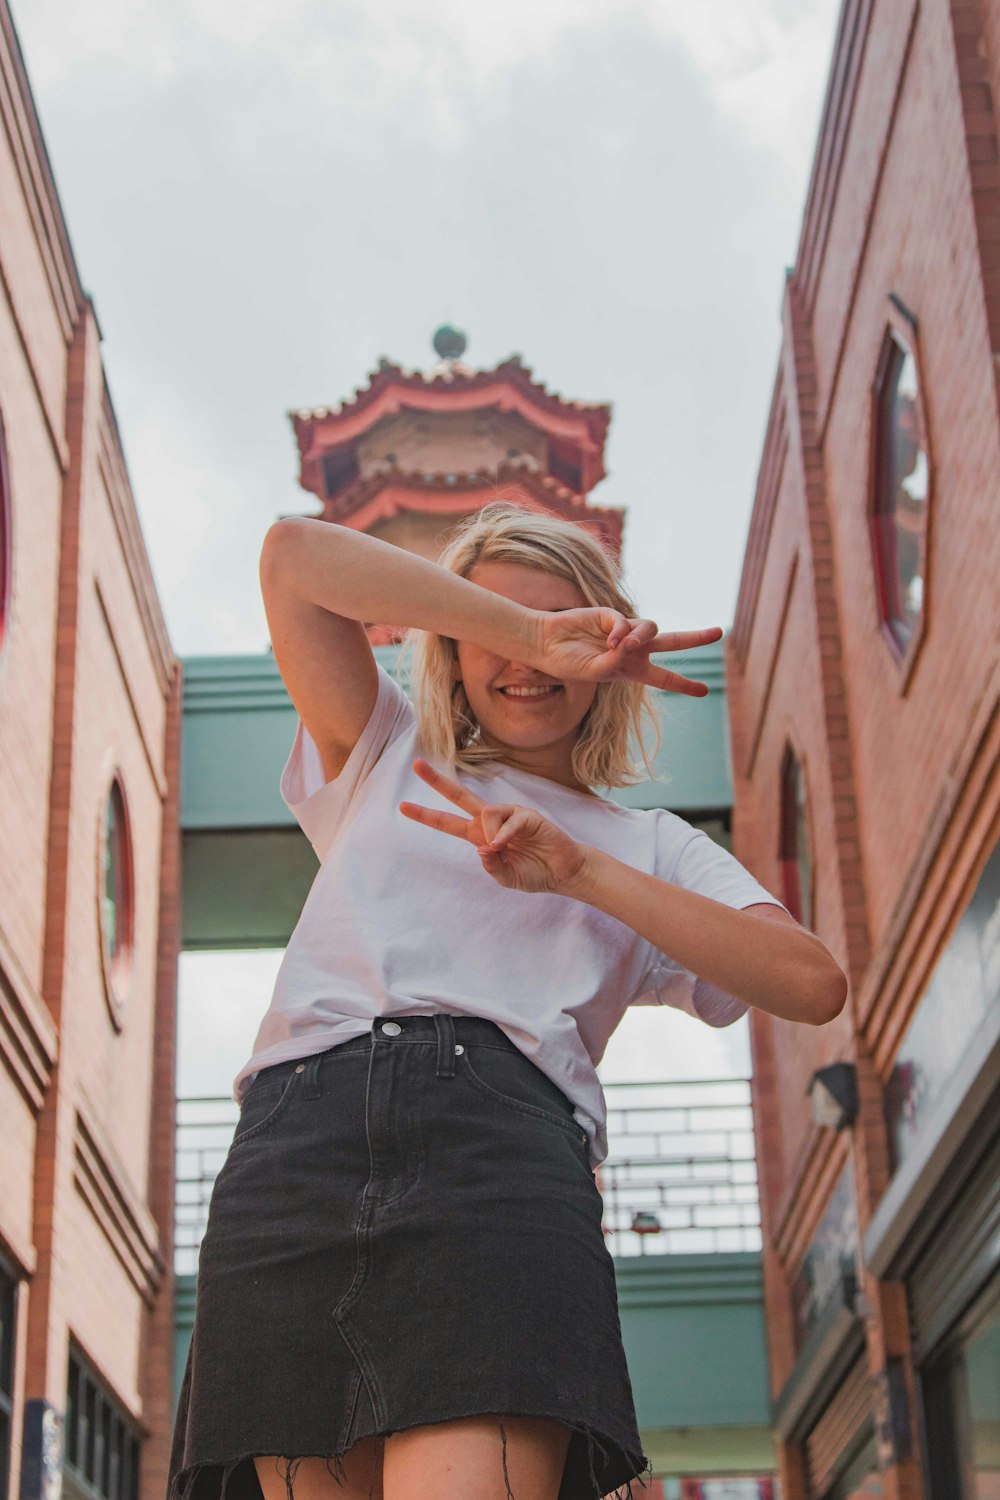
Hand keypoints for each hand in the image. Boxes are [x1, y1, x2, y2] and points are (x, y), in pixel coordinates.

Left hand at [399, 760, 590, 894]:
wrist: (562, 873)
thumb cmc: (534, 873)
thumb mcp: (506, 878)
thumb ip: (491, 867)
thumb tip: (481, 848)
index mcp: (479, 836)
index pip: (447, 822)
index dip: (426, 815)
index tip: (402, 806)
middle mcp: (490, 821)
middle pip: (458, 796)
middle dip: (437, 781)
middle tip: (416, 765)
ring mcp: (508, 815)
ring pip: (484, 813)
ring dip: (490, 836)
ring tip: (504, 850)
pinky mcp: (526, 815)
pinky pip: (508, 821)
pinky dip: (503, 836)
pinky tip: (504, 846)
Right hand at [535, 610, 722, 695]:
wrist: (547, 644)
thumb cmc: (568, 663)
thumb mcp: (595, 673)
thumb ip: (615, 663)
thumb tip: (630, 645)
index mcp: (631, 670)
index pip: (663, 677)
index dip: (684, 685)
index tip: (705, 691)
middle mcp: (633, 650)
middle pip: (672, 642)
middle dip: (695, 638)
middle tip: (719, 632)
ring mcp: (624, 630)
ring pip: (652, 628)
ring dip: (642, 637)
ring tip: (623, 646)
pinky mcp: (613, 615)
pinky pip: (627, 622)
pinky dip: (621, 632)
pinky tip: (609, 640)